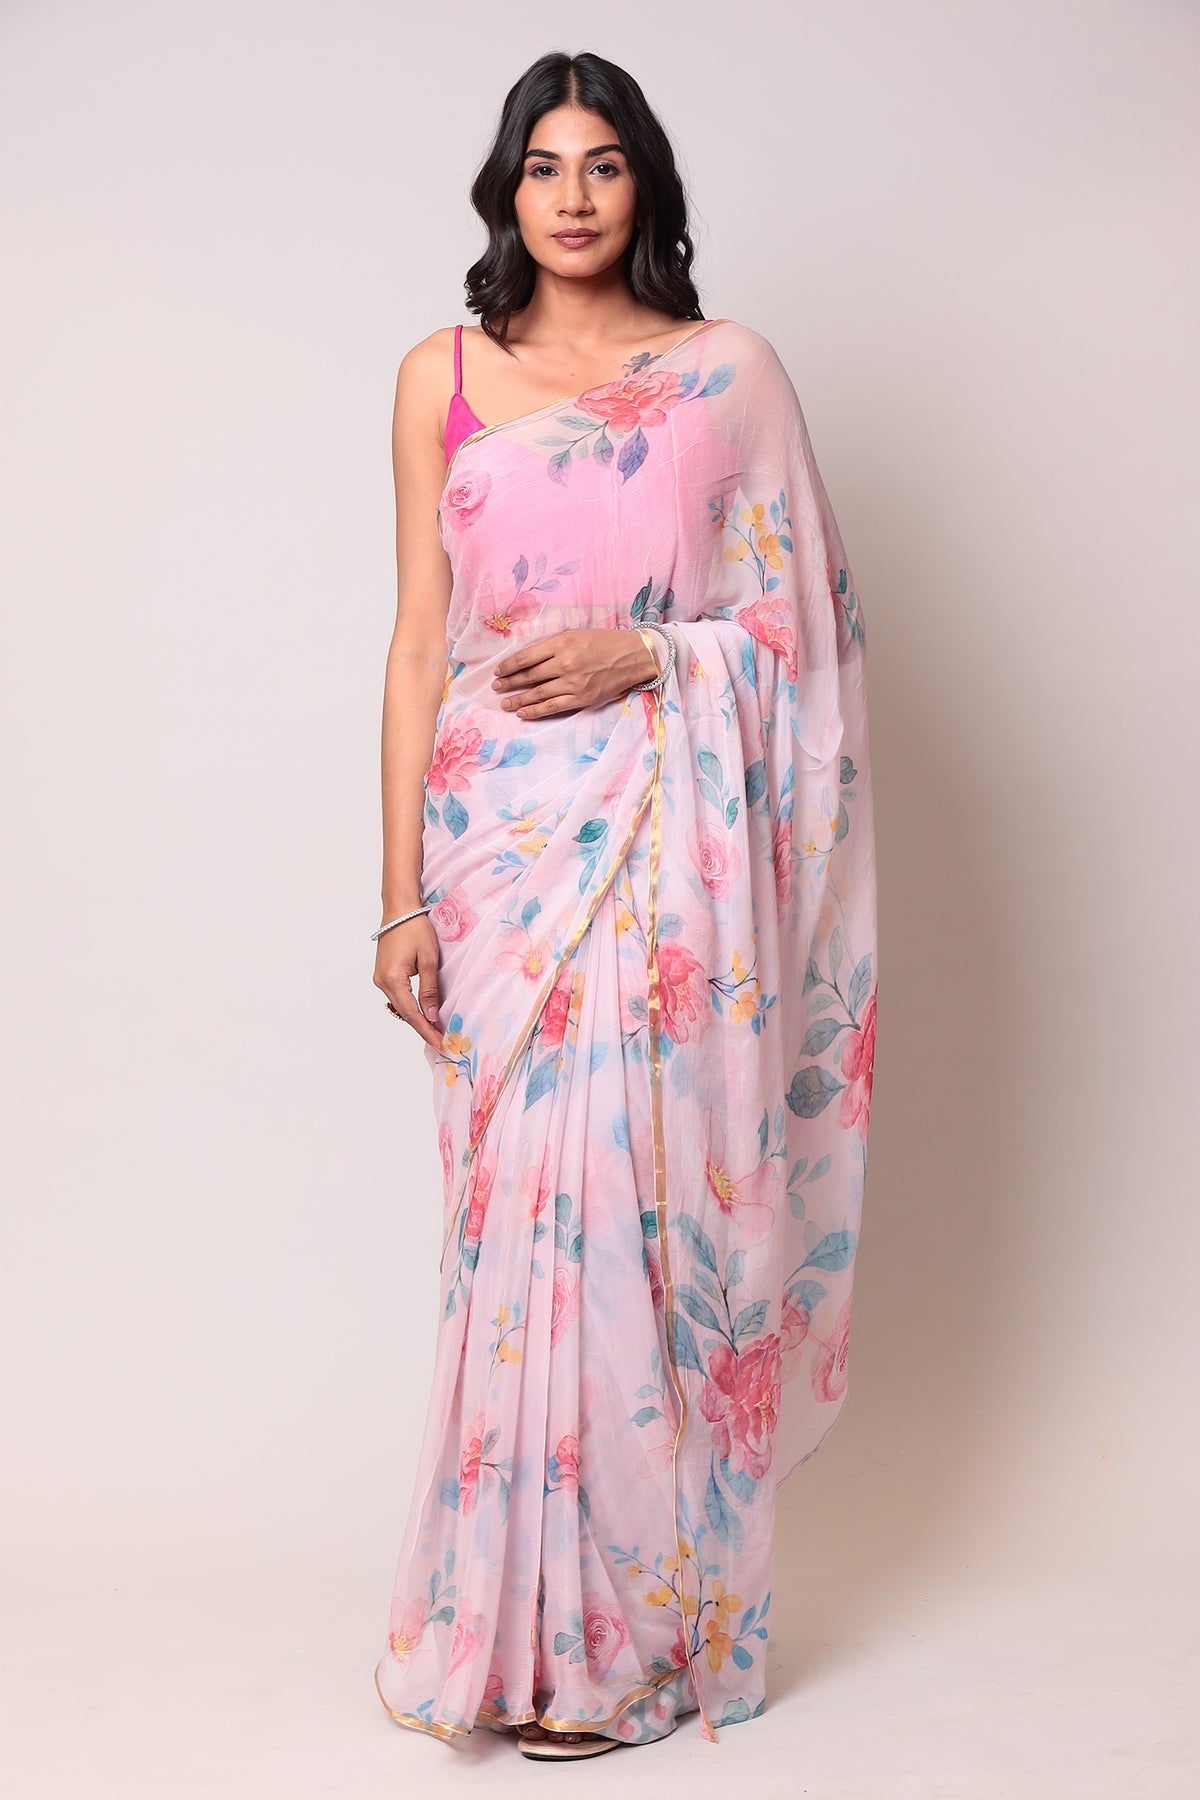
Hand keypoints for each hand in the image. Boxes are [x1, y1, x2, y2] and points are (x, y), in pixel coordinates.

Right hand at [372, 914, 443, 1049]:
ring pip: (400, 1006)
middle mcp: (381, 982)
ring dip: (417, 1018)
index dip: (426, 1030)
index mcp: (392, 979)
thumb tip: (432, 1016)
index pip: (412, 1013)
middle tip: (441, 1041)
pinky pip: (397, 997)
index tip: (440, 1044)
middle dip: (423, 1027)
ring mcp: (380, 979)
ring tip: (435, 1030)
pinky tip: (423, 1013)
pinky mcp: (383, 975)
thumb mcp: (428, 959)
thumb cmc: (415, 929)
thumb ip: (430, 990)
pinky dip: (410, 1007)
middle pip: (404, 1013)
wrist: (399, 910)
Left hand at [491, 628, 659, 719]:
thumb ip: (553, 646)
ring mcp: (573, 683)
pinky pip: (552, 706)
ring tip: (504, 703)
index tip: (498, 671)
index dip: (509, 665)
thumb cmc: (604, 642)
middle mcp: (565, 663)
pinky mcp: (581, 698)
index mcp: (562, 643)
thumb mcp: (576, 634)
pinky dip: (535, 711)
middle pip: (529, 676)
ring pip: (538, 693)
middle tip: (496, 687)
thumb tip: (529, 659)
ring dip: (518, 699)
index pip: (527, 656)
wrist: (632, 656)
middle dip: (509, 682)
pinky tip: (522, 713)